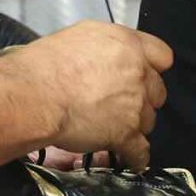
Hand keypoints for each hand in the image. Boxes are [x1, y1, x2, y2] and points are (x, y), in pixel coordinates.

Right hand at [12, 22, 171, 170]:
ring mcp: (135, 104)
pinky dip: (135, 157)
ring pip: (149, 120)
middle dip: (143, 99)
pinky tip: (129, 158)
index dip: (151, 67)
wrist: (34, 95)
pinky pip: (141, 151)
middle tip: (119, 103)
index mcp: (127, 44)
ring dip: (134, 125)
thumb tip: (105, 59)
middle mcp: (137, 72)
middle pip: (157, 91)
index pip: (162, 55)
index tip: (140, 75)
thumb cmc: (44, 64)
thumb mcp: (79, 38)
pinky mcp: (126, 134)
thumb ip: (104, 48)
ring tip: (111, 128)